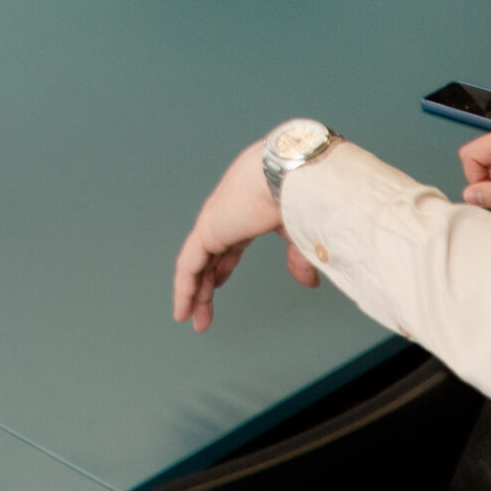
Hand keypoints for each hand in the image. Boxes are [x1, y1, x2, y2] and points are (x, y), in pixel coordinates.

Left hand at [173, 135, 320, 332]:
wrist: (290, 172)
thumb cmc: (300, 192)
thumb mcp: (301, 231)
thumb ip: (298, 256)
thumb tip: (308, 282)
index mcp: (246, 212)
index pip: (228, 246)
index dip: (222, 268)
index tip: (217, 284)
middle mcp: (226, 216)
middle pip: (208, 258)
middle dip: (205, 286)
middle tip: (201, 313)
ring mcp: (214, 222)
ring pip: (196, 264)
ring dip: (193, 293)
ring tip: (189, 319)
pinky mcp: (207, 230)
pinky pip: (189, 265)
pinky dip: (184, 288)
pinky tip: (182, 308)